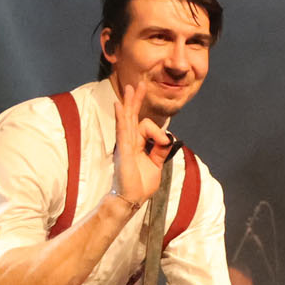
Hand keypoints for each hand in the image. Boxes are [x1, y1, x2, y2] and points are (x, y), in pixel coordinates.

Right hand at [111, 81, 172, 207]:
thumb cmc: (140, 185)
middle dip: (136, 100)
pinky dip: (121, 117)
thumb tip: (166, 137)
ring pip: (128, 119)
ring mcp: (125, 145)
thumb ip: (160, 150)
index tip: (162, 142)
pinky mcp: (123, 150)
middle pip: (133, 116)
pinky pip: (122, 130)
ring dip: (130, 103)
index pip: (146, 127)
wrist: (131, 199)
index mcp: (137, 145)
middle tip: (138, 84)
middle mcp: (129, 142)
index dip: (158, 132)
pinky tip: (119, 105)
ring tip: (130, 88)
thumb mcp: (156, 165)